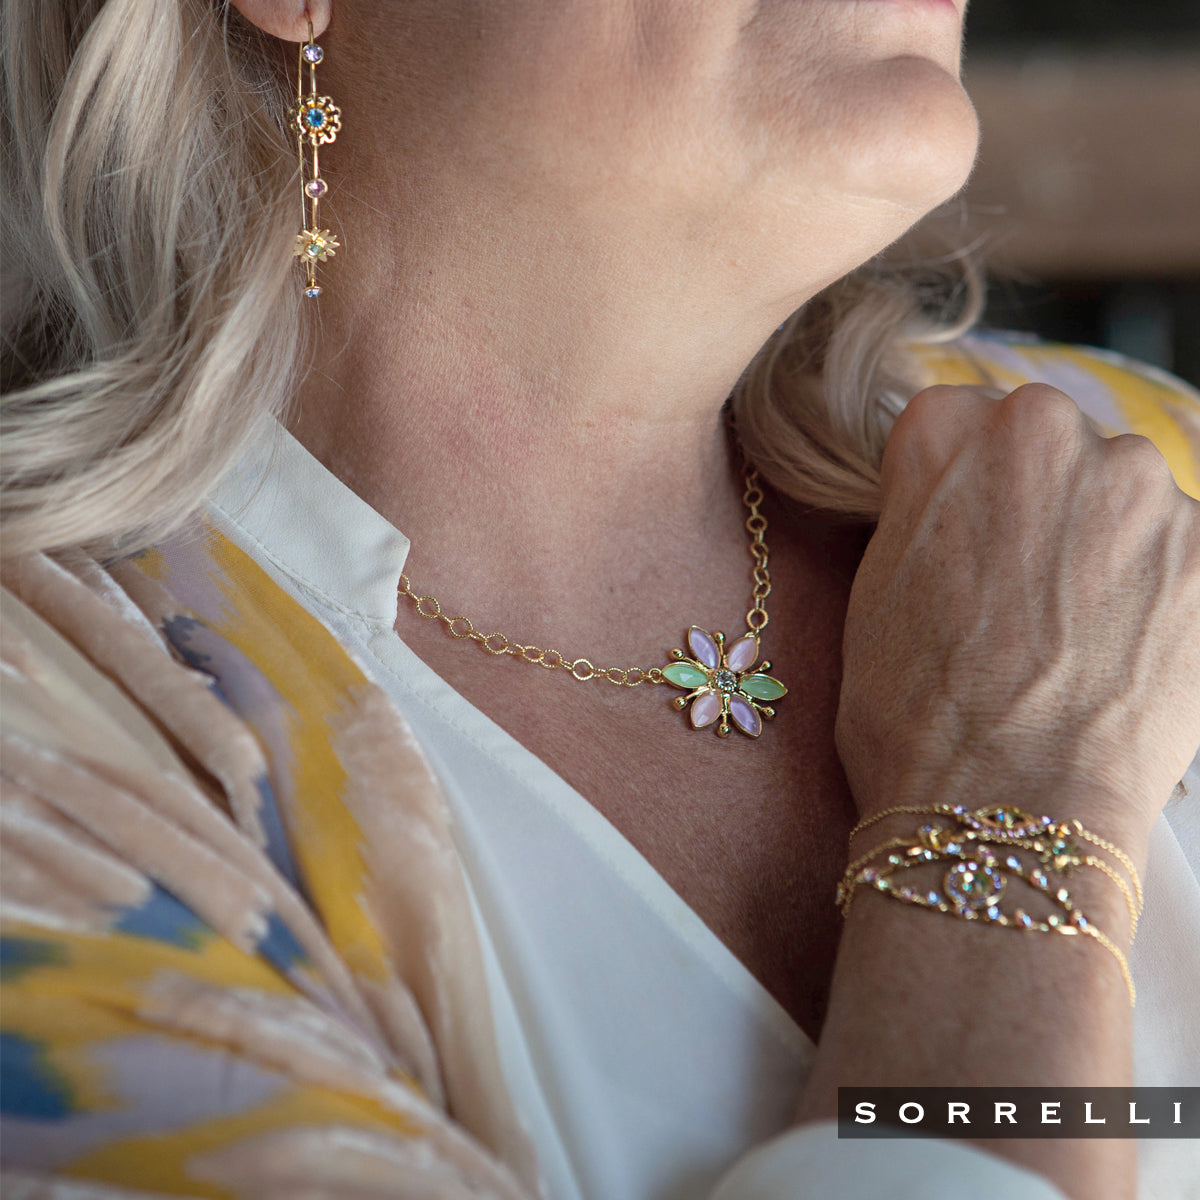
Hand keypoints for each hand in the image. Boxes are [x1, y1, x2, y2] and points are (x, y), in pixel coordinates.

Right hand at [835, 383, 1199, 853]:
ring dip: (1110, 542)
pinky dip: (1167, 591)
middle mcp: (1047, 434)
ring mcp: (1142, 487)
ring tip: (1082, 633)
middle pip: (1051, 444)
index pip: (958, 422)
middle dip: (1041, 502)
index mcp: (947, 433)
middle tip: (1025, 592)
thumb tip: (956, 500)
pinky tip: (1131, 653)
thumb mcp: (873, 588)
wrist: (1002, 805)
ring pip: (1127, 494)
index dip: (960, 488)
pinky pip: (1187, 551)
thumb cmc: (914, 713)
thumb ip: (920, 510)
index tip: (965, 538)